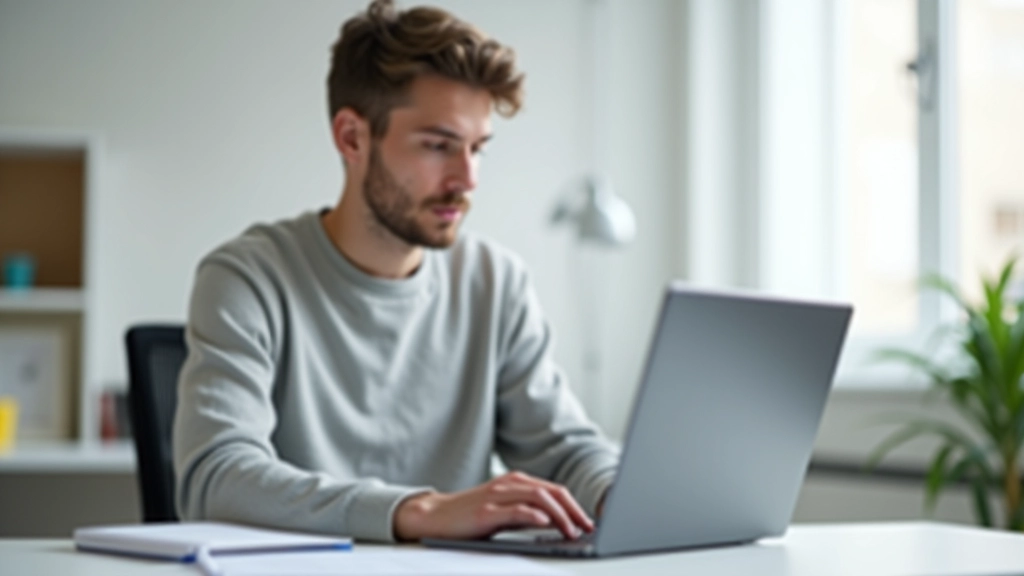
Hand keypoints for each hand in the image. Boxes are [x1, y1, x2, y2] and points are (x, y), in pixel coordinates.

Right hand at [393, 471, 593, 541]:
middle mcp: (510, 484)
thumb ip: (531, 515)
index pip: (555, 490)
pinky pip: (514, 509)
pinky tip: (545, 523)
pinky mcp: (485, 511)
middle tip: (588, 527)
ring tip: (572, 530)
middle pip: (552, 491)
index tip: (589, 522)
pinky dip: (533, 515)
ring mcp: (497, 495)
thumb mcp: (506, 514)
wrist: (436, 517)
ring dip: (560, 514)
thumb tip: (561, 524)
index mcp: (517, 482)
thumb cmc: (472, 518)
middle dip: (574, 509)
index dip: (575, 506)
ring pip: (538, 497)